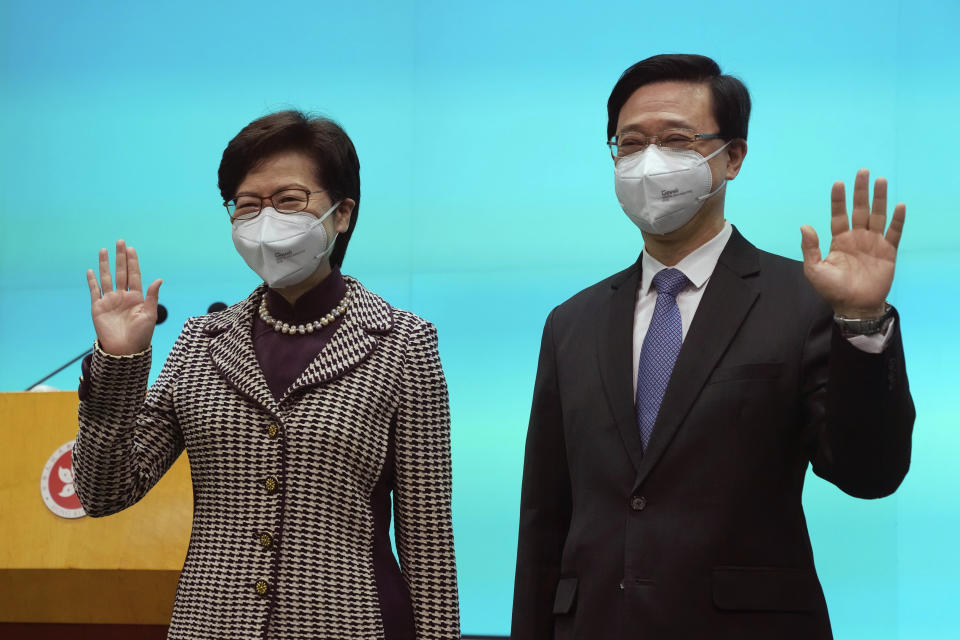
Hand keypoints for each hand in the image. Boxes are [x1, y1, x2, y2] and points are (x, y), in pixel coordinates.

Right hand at [86, 239, 162, 354]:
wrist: (125, 350)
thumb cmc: (141, 335)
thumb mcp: (150, 314)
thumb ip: (152, 296)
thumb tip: (159, 279)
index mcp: (137, 297)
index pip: (134, 275)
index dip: (133, 262)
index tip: (131, 249)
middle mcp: (123, 296)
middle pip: (121, 272)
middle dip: (121, 257)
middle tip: (120, 242)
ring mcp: (110, 300)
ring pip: (107, 278)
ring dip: (105, 264)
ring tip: (104, 250)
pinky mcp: (98, 307)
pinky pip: (94, 291)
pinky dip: (92, 281)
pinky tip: (91, 270)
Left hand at [800, 168, 904, 317]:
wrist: (855, 306)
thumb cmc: (832, 290)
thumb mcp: (814, 269)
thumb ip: (810, 248)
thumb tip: (804, 226)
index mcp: (839, 240)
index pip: (838, 215)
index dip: (838, 200)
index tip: (838, 183)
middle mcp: (857, 238)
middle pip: (860, 210)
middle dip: (861, 192)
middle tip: (863, 172)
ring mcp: (873, 243)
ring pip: (877, 216)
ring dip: (879, 199)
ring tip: (881, 181)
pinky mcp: (888, 252)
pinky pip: (894, 233)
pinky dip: (897, 220)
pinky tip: (899, 206)